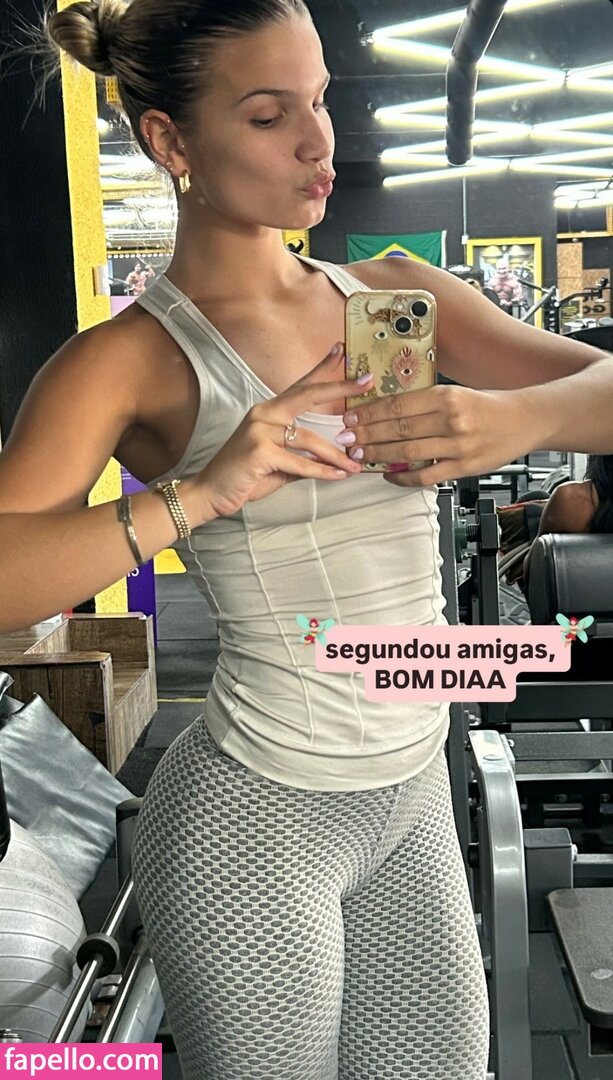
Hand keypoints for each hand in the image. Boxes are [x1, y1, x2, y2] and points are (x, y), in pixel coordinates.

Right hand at [196, 343, 372, 517]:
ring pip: (308, 439)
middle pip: (307, 395)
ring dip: (335, 455)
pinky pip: (299, 463)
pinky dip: (320, 472)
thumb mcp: (278, 462)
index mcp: (268, 411)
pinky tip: (336, 476)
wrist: (210, 493)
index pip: (299, 386)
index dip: (321, 368)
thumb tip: (334, 457)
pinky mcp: (259, 451)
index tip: (341, 350)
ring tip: (354, 465)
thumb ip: (303, 455)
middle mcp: (263, 414)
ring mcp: (259, 431)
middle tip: (366, 381)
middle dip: (339, 387)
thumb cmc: (245, 476)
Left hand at [336, 383, 531, 487]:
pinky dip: (403, 477)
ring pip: (407, 452)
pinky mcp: (464, 467)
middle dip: (366, 434)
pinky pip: (426, 475)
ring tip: (359, 455)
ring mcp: (457, 446)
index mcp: (446, 396)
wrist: (526, 419)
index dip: (369, 413)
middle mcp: (450, 419)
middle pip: (398, 428)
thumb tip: (387, 412)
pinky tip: (388, 475)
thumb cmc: (489, 405)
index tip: (350, 416)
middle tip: (345, 438)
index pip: (398, 405)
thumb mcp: (457, 394)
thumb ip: (425, 404)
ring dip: (378, 454)